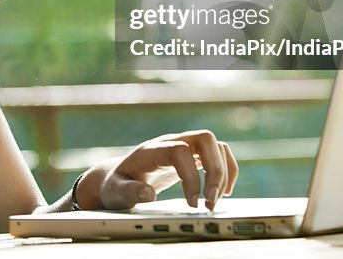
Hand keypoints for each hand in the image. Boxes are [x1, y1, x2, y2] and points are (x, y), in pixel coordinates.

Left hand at [75, 130, 237, 211]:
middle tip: (210, 201)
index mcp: (151, 149)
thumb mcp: (115, 191)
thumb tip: (148, 193)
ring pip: (216, 145)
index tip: (192, 203)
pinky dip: (228, 171)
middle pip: (205, 139)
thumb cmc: (117, 185)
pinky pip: (219, 154)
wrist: (119, 177)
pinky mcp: (192, 156)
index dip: (191, 176)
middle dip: (215, 171)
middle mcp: (170, 142)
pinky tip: (224, 192)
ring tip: (215, 200)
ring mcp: (183, 146)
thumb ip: (129, 192)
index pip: (180, 150)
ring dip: (224, 172)